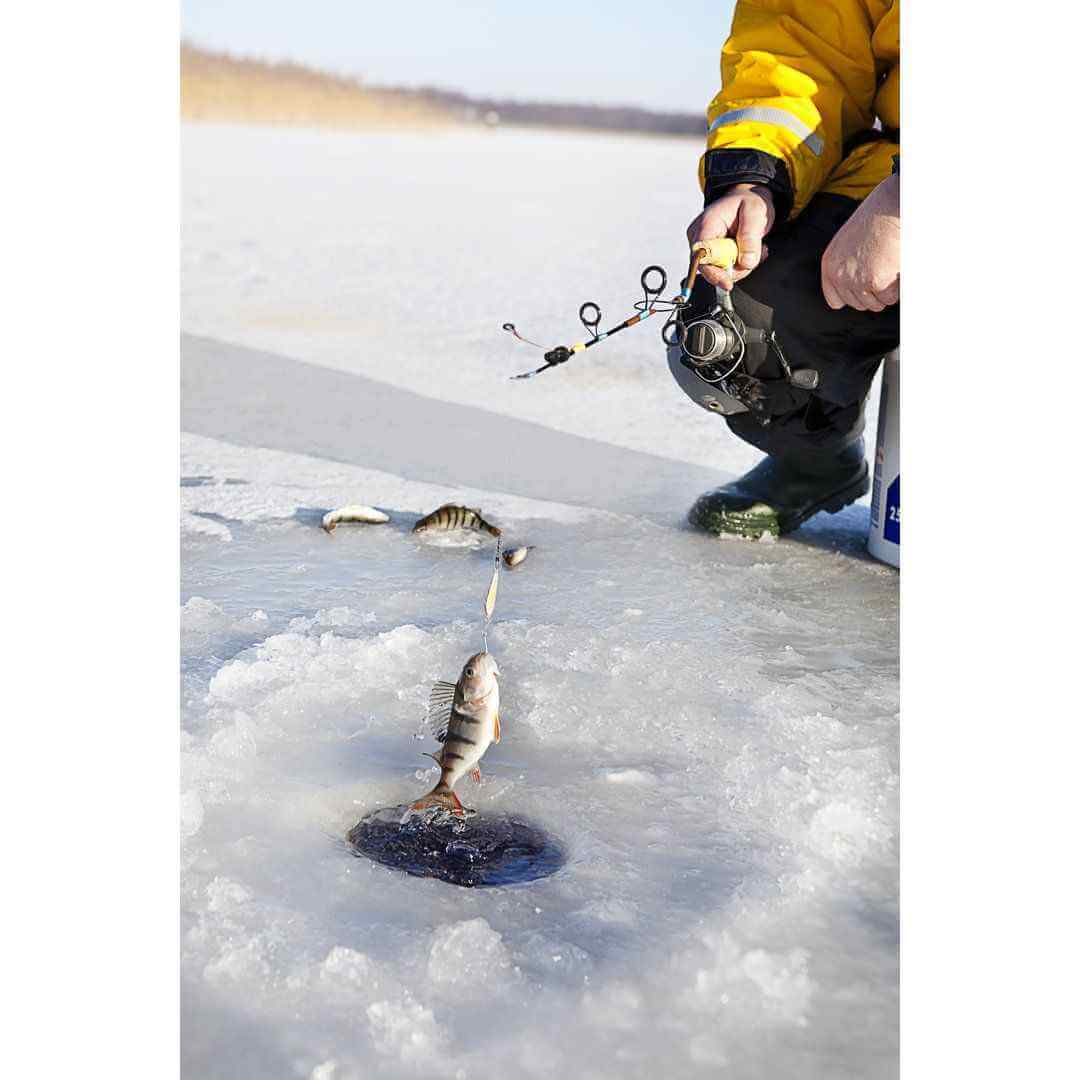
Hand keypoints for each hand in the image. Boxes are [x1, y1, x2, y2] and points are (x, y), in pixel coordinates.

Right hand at [686, 183, 774, 290]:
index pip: (701, 256)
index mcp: (706, 224)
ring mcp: (703, 247)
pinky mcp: (710, 254)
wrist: (747, 198)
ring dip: (740, 264)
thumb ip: (750, 237)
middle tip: (755, 253)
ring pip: (719, 271)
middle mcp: (699, 237)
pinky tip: (747, 250)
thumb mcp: (755, 212)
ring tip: (754, 248)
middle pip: (710, 268)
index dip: (713, 273)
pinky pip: (723, 268)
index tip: (728, 283)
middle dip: (735, 267)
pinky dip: (738, 264)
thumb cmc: (748, 201)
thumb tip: (746, 262)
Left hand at [820, 173, 898, 311]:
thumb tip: (858, 291)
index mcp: (830, 264)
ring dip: (888, 291)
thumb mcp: (849, 243)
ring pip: (877, 303)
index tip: (866, 289)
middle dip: (875, 293)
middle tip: (885, 270)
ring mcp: (856, 279)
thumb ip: (847, 266)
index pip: (836, 300)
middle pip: (860, 304)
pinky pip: (890, 298)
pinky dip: (899, 287)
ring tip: (891, 266)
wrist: (891, 206)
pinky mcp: (876, 281)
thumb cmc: (876, 219)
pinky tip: (897, 267)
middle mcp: (839, 274)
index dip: (855, 296)